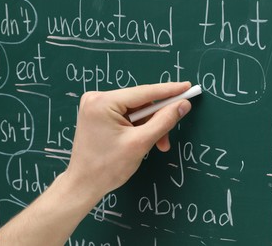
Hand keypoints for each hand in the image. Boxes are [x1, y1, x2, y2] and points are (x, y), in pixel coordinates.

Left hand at [64, 82, 191, 199]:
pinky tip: (142, 141)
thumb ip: (164, 121)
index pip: (144, 92)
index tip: (187, 87)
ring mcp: (97, 106)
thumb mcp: (140, 143)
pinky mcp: (99, 115)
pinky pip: (127, 115)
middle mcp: (97, 98)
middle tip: (167, 139)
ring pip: (136, 111)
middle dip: (156, 120)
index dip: (169, 90)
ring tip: (157, 145)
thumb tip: (183, 104)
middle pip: (140, 102)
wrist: (83, 185)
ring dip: (149, 127)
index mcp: (103, 101)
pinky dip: (139, 128)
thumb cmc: (107, 167)